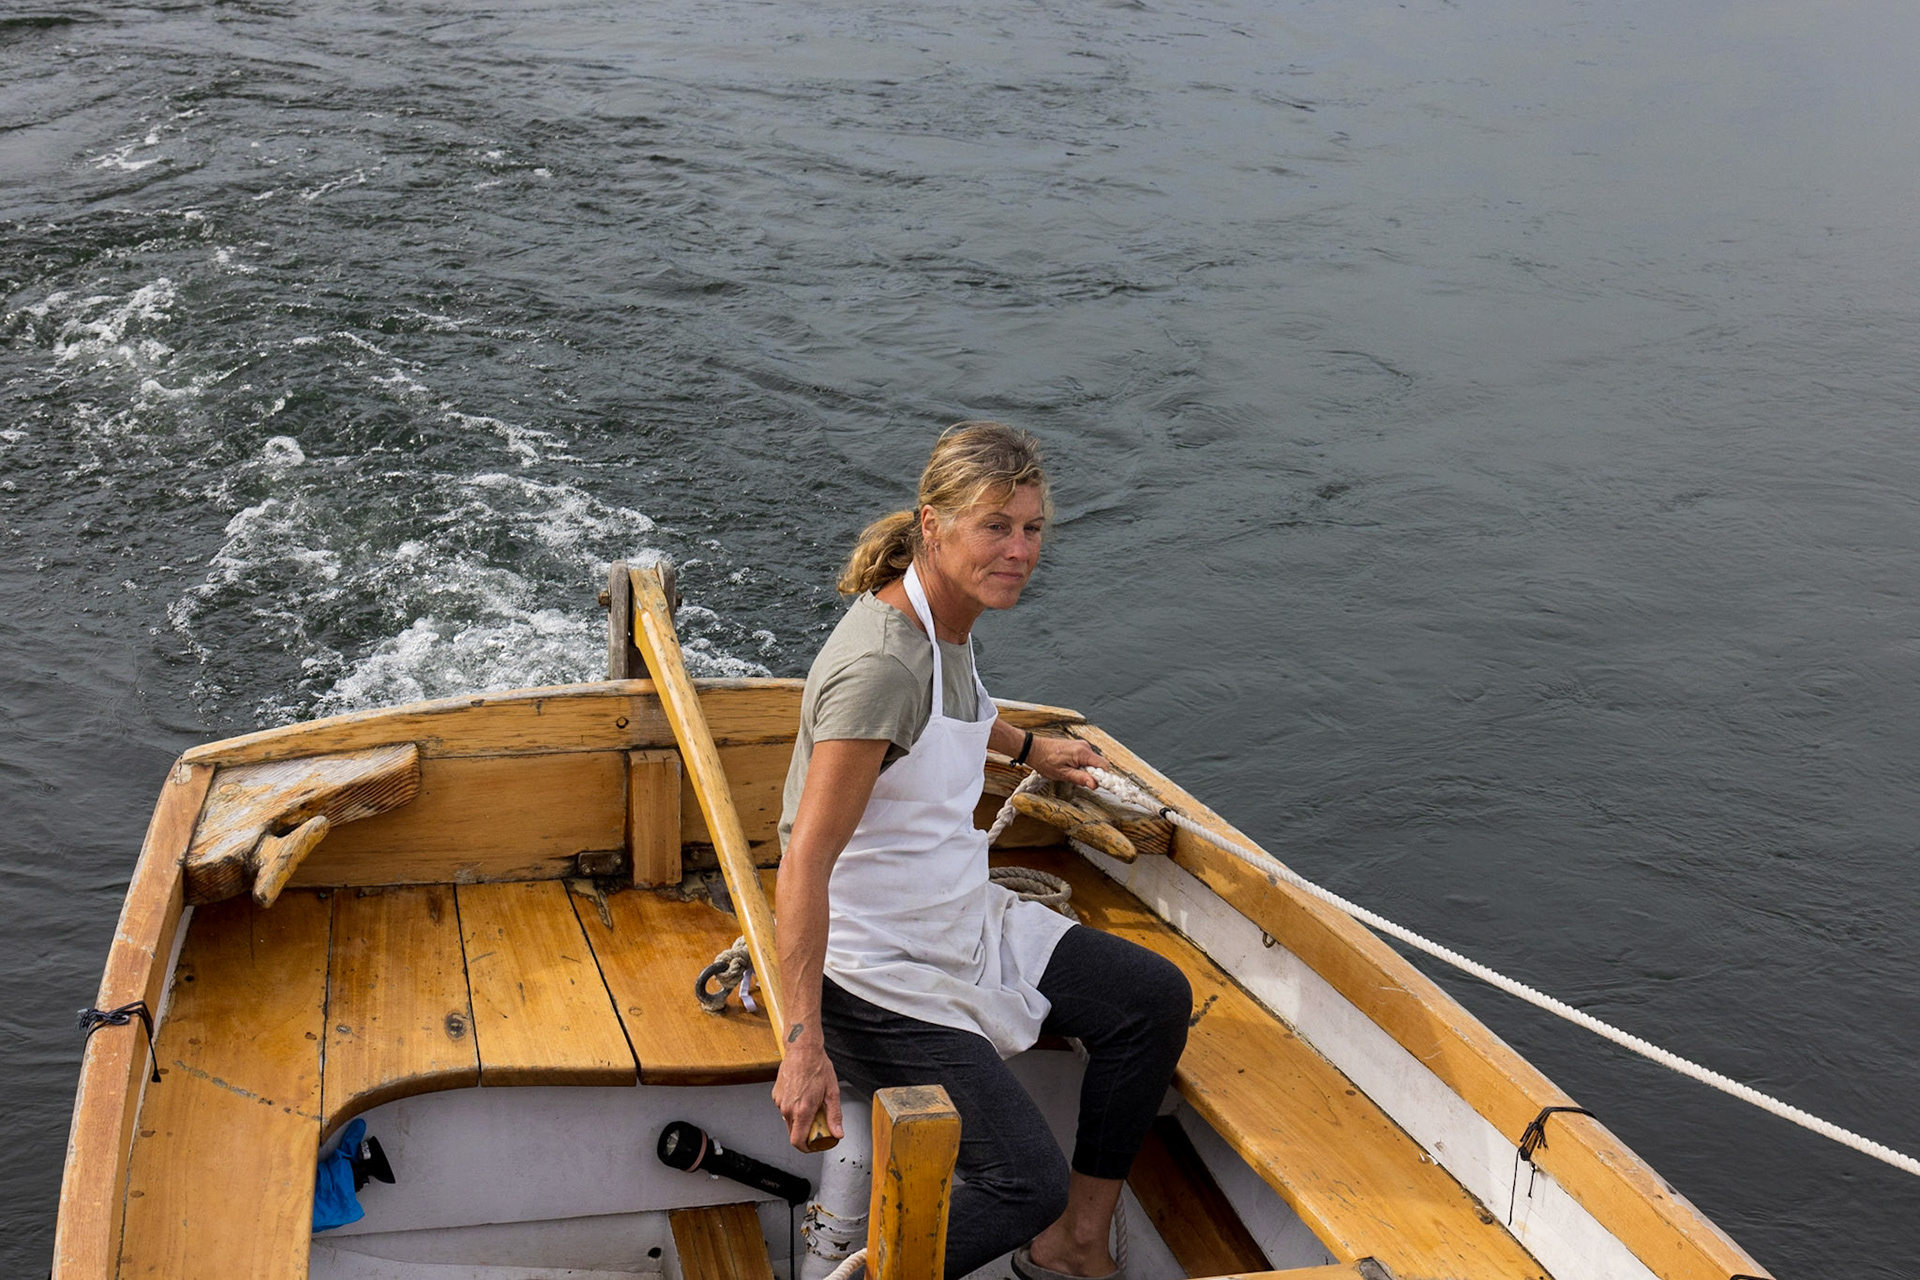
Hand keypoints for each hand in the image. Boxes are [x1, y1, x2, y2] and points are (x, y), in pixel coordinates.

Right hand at [772, 1034, 843, 1149]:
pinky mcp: (776, 1095)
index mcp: (802, 1110)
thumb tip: (838, 1133)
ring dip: (799, 1119)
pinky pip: (784, 1109)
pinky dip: (793, 1108)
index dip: (806, 1148)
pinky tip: (802, 1095)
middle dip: (805, 1134)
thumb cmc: (817, 1067)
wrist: (802, 1050)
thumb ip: (834, 1116)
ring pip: (788, 1120)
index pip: (798, 1141)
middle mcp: (788, 1108)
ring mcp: (780, 1102)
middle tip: (818, 1124)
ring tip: (811, 1104)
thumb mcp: (832, 1093)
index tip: (813, 1146)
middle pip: (793, 1133)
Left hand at [1028, 734, 1106, 790]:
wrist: (1034, 749)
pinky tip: (1069, 767)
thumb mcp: (1062, 774)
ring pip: (1093, 762)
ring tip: (1070, 772)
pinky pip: (1086, 758)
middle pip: (1099, 764)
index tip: (1096, 785)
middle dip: (1092, 774)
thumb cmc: (1045, 761)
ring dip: (1085, 770)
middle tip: (1077, 778)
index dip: (1103, 777)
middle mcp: (1085, 746)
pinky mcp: (1078, 747)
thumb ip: (1080, 779)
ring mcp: (1082, 745)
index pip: (1104, 765)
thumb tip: (1095, 784)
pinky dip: (1081, 765)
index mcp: (1082, 752)